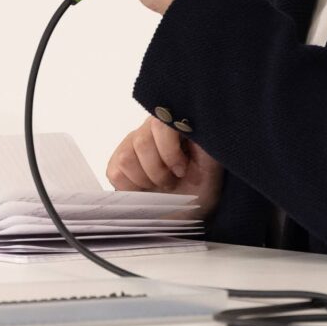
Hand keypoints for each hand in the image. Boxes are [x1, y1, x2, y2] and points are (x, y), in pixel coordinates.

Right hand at [104, 117, 224, 212]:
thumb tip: (195, 130)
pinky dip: (130, 187)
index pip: (161, 124)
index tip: (181, 172)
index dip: (169, 151)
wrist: (190, 203)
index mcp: (176, 122)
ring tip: (159, 185)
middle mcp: (151, 127)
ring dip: (144, 180)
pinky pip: (115, 172)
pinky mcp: (118, 160)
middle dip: (158, 171)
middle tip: (172, 183)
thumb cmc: (202, 183)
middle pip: (142, 142)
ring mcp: (132, 142)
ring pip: (125, 158)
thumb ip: (204, 147)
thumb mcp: (212, 166)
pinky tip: (146, 188)